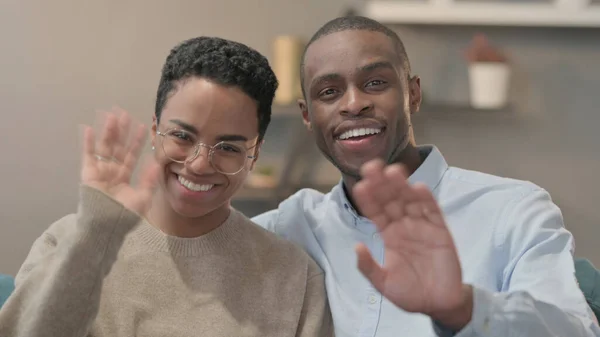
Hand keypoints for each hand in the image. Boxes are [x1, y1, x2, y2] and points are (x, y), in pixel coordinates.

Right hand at [81, 108, 158, 215]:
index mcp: (124, 175)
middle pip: (117, 146)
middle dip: (121, 130)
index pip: (131, 154)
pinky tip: (88, 128)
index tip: (143, 126)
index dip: (137, 141)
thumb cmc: (123, 215)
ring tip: (110, 115)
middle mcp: (111, 170)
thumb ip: (149, 180)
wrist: (105, 225)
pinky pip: (87, 155)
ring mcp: (99, 170)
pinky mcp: (87, 172)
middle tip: (124, 113)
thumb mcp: (142, 197)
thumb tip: (157, 163)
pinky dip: (87, 142)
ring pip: (104, 146)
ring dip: (107, 131)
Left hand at [352, 160, 471, 329]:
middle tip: (371, 167)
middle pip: (390, 200)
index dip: (368, 198)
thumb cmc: (409, 293)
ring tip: (393, 171)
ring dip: (402, 186)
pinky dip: (426, 200)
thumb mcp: (383, 283)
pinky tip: (418, 188)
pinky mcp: (440, 231)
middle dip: (381, 184)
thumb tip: (356, 246)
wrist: (439, 304)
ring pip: (409, 200)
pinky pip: (432, 212)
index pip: (375, 211)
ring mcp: (422, 226)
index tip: (360, 184)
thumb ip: (369, 267)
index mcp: (388, 235)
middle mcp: (403, 226)